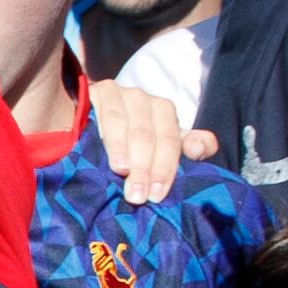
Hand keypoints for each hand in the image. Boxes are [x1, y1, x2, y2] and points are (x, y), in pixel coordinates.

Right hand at [82, 75, 214, 202]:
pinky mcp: (96, 91)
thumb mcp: (161, 148)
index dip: (165, 168)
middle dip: (143, 167)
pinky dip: (102, 130)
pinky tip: (99, 147)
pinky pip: (101, 112)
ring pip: (122, 122)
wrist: (89, 123)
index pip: (170, 140)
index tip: (157, 195)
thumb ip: (189, 148)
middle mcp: (143, 99)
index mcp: (164, 111)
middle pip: (146, 135)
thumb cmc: (131, 145)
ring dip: (121, 149)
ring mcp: (119, 93)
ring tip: (120, 172)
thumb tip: (198, 148)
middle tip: (137, 195)